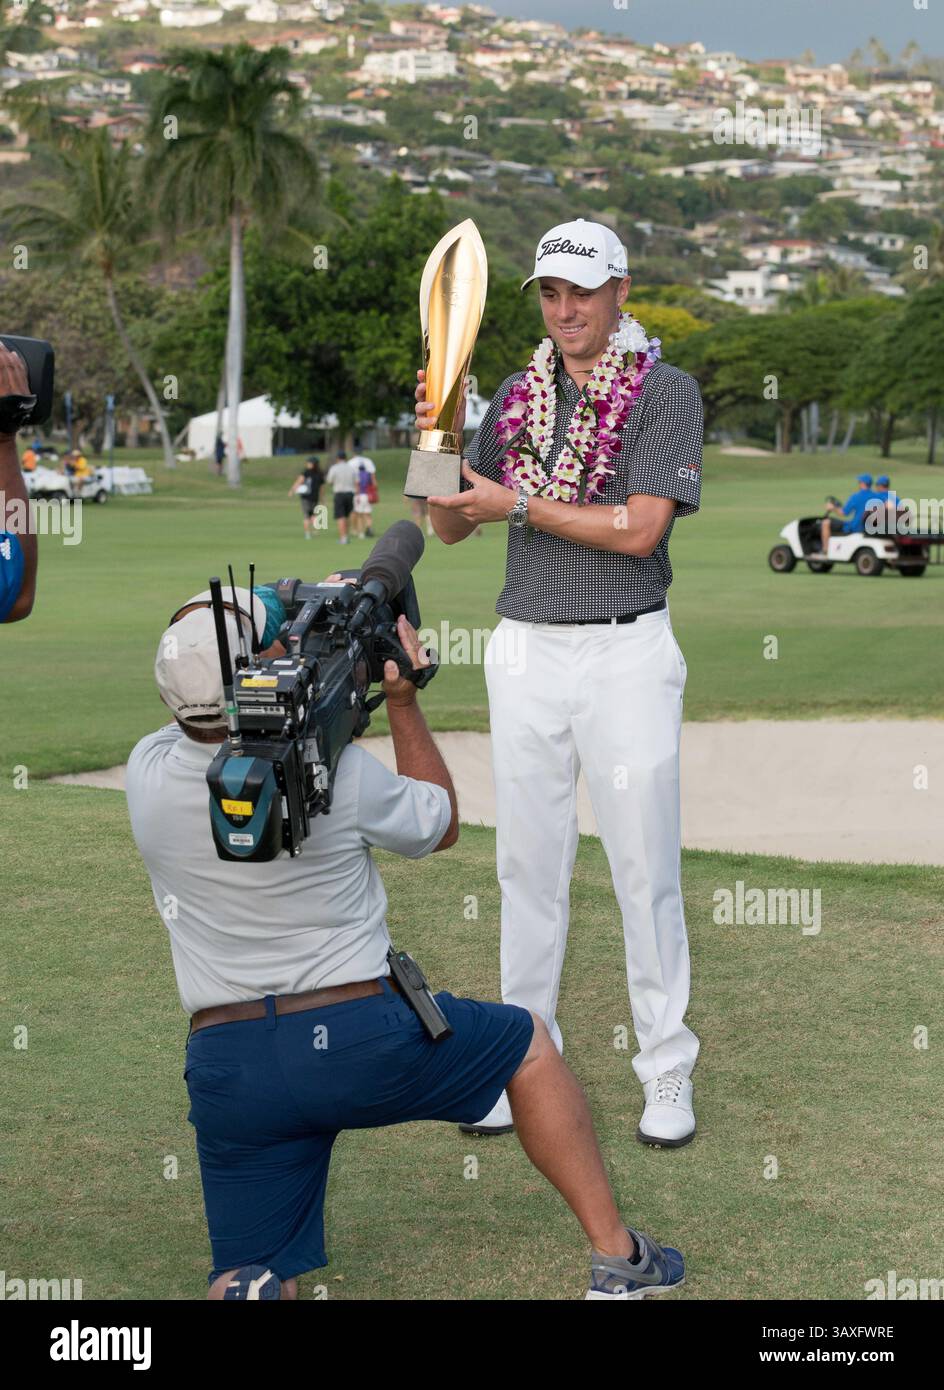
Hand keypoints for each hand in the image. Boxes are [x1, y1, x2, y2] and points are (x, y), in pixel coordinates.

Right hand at [0, 342, 29, 441]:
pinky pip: (23, 375)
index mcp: (1, 394)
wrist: (2, 433)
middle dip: (1, 352)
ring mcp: (21, 393)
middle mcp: (12, 392)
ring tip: (3, 347)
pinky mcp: (27, 395)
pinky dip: (19, 364)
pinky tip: (15, 356)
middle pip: (7, 366)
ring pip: (16, 369)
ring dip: (9, 355)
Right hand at [325, 573, 429, 703]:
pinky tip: (406, 630)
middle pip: (414, 640)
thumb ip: (391, 676)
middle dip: (407, 627)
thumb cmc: (397, 693)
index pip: (409, 645)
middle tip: (401, 616)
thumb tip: (390, 664)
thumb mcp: (391, 686)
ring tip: (403, 620)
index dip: (404, 633)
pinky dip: (410, 636)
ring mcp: (421, 660)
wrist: (403, 699)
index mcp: (416, 665)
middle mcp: (421, 661)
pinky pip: (415, 644)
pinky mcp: (419, 660)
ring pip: (416, 641)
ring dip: (409, 630)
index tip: (400, 623)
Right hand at [415, 368, 469, 436]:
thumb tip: (466, 381)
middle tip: (424, 386)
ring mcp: (423, 415)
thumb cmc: (454, 417)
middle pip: (418, 394)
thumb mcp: (459, 404)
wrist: (455, 433)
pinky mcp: (423, 426)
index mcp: (433, 396)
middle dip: (419, 389)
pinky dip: (426, 421)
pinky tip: (433, 421)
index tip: (421, 372)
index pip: (426, 385)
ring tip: (433, 406)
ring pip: (418, 408)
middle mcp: (425, 404)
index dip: (422, 378)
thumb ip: (461, 394)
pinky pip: (420, 423)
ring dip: (424, 406)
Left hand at [428, 460, 515, 523]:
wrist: (512, 508)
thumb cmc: (499, 494)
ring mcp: (471, 517)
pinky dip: (458, 508)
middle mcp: (468, 511)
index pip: (449, 502)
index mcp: (470, 500)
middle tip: (433, 496)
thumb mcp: (483, 481)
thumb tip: (462, 464)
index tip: (428, 498)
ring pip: (455, 511)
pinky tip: (460, 502)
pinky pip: (462, 514)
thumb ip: (470, 474)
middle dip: (441, 502)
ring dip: (450, 505)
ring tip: (446, 497)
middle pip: (449, 507)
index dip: (437, 501)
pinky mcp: (475, 520)